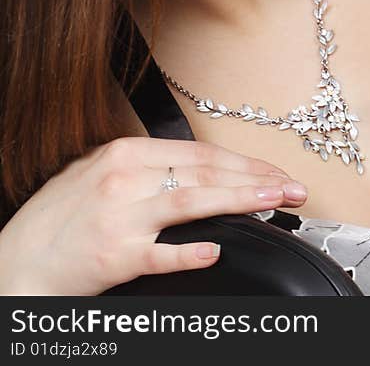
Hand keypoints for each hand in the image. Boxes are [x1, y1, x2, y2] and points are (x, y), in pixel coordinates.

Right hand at [0, 137, 307, 294]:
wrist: (14, 263)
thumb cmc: (61, 220)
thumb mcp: (100, 175)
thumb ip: (148, 169)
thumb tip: (204, 171)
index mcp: (125, 153)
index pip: (200, 154)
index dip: (245, 162)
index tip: (277, 172)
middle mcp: (124, 179)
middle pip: (205, 172)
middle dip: (256, 178)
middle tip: (293, 188)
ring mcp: (119, 217)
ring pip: (192, 202)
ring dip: (241, 199)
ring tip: (276, 201)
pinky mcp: (112, 256)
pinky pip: (159, 254)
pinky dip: (189, 253)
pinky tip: (215, 251)